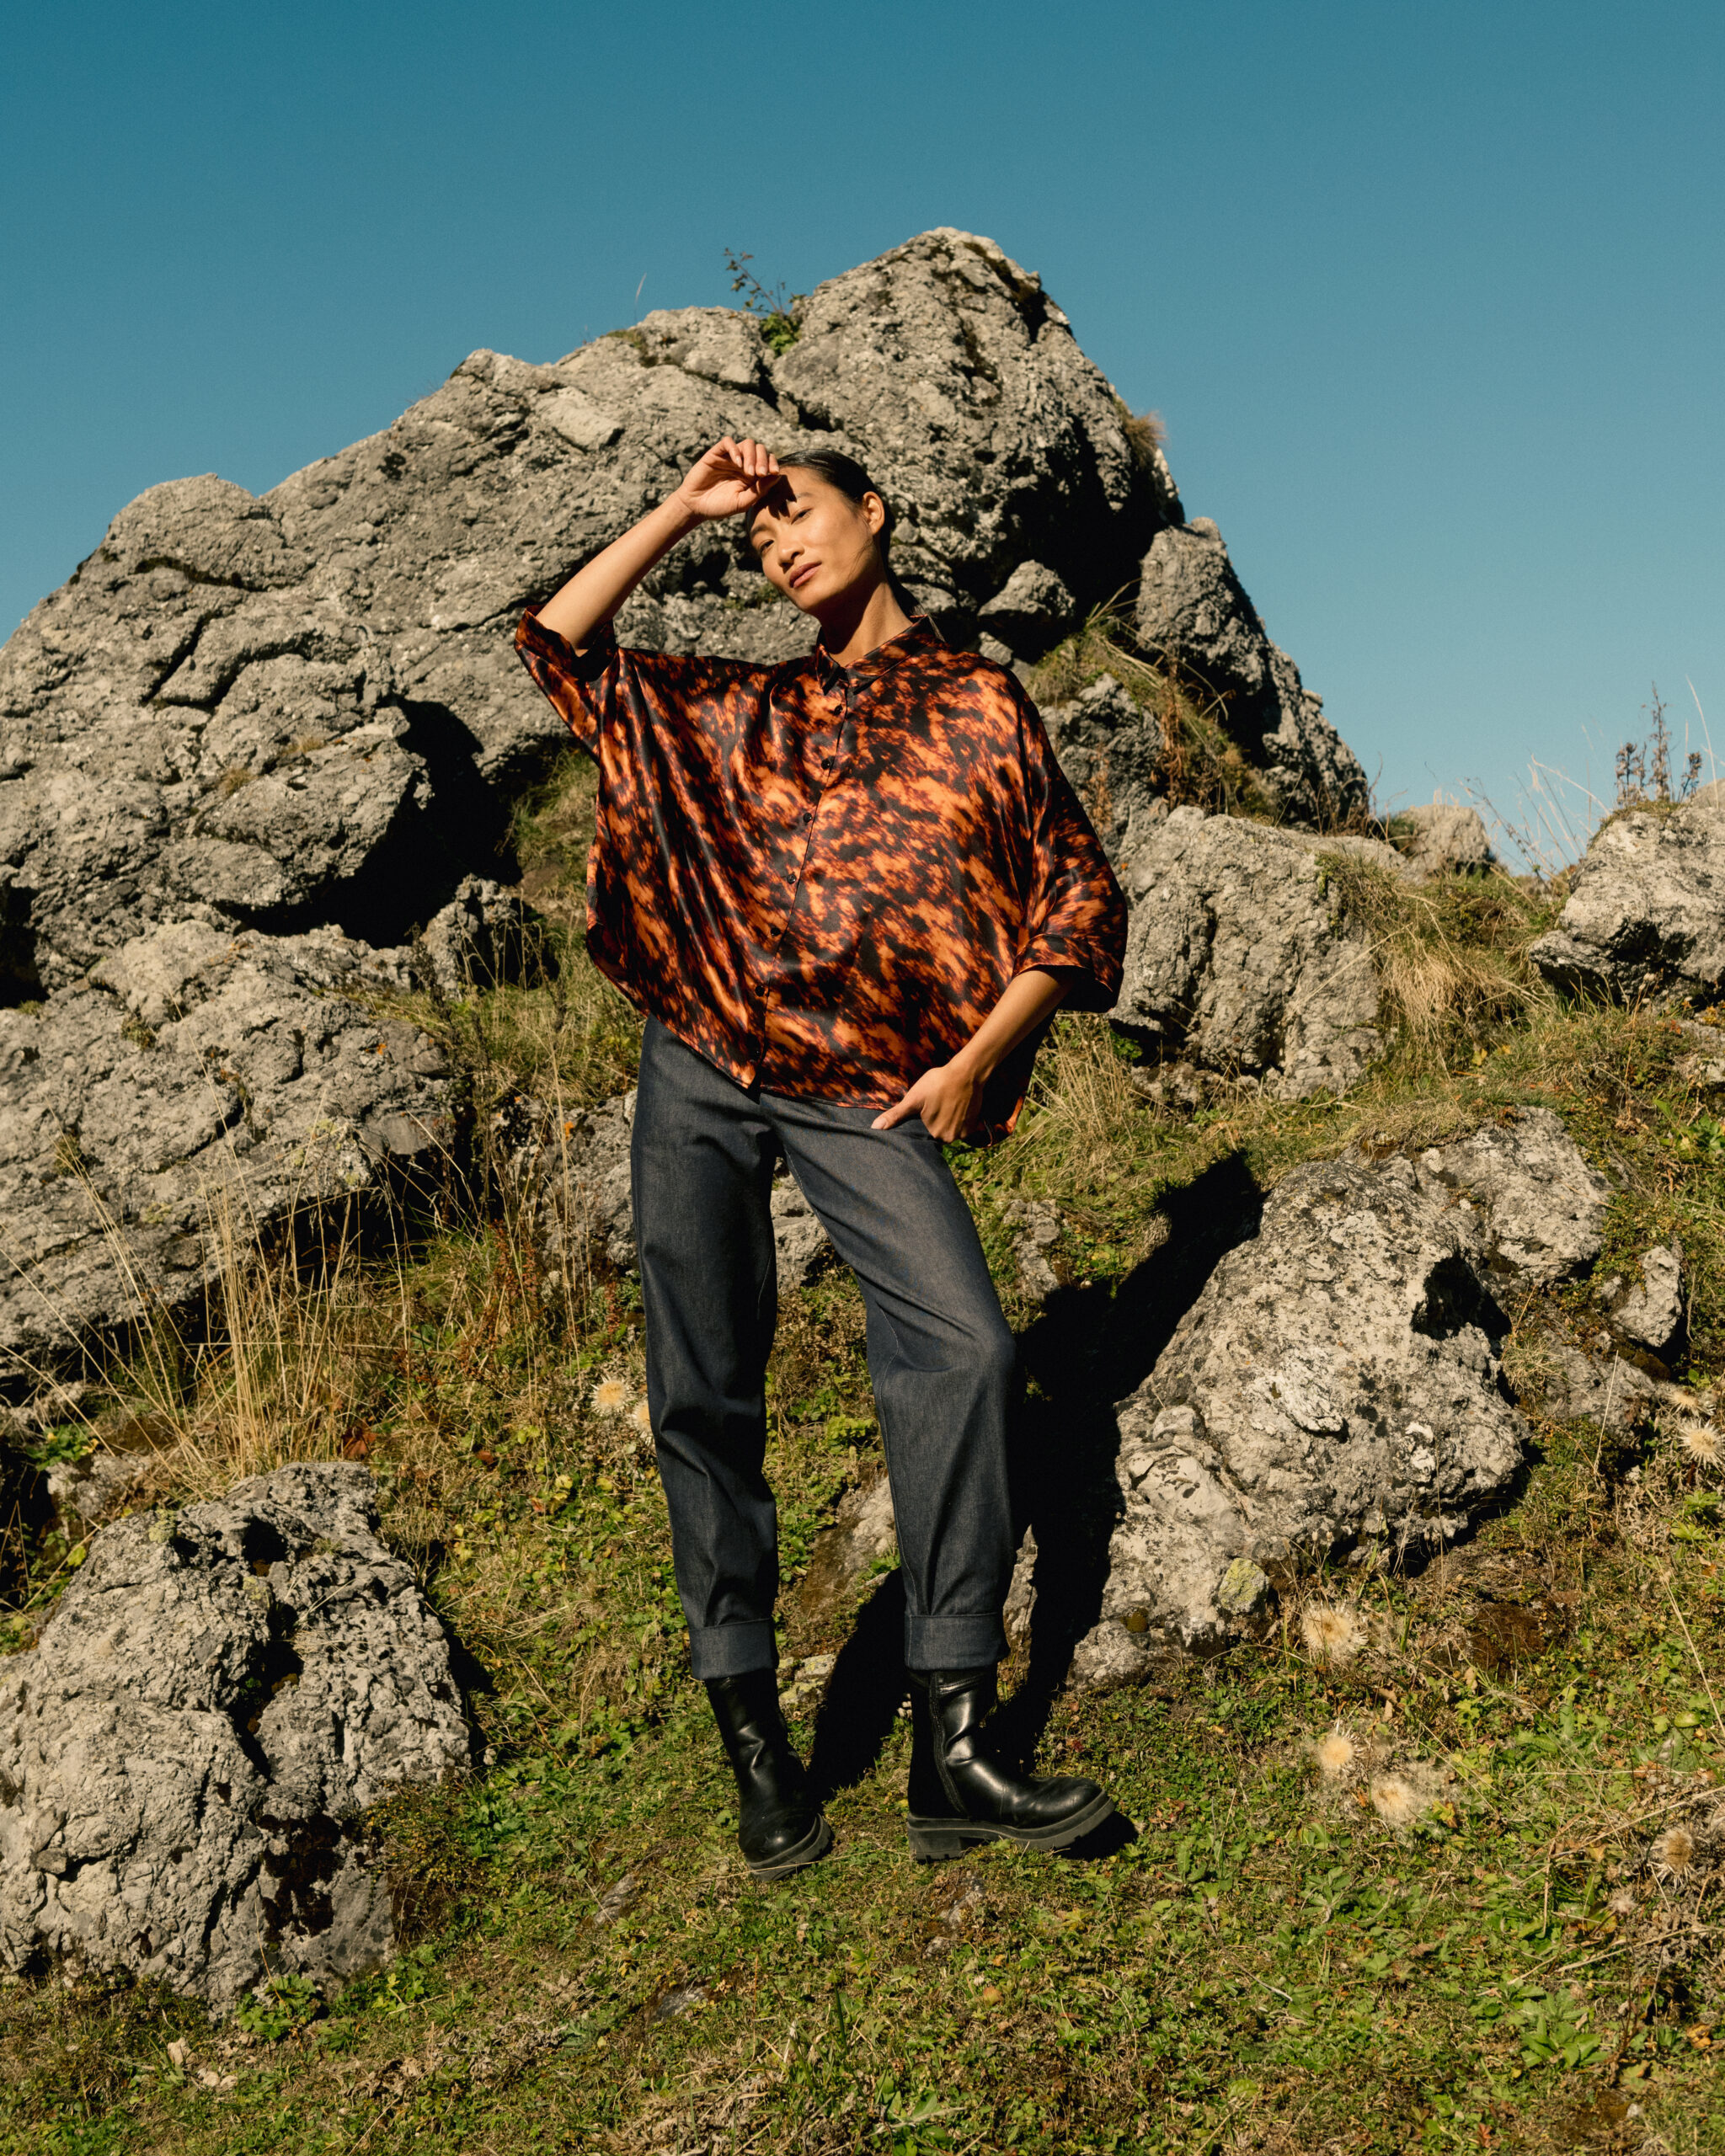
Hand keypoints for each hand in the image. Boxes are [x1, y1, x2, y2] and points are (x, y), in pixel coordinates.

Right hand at [673, 437, 781, 523]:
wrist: (696, 507)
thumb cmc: (719, 507)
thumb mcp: (743, 502)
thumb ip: (760, 490)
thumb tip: (778, 476)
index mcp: (752, 475)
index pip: (768, 461)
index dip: (773, 464)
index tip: (774, 473)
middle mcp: (743, 464)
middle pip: (760, 450)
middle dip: (764, 460)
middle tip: (761, 474)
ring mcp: (730, 458)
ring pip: (748, 444)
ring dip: (751, 455)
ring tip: (748, 472)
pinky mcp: (716, 454)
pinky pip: (728, 442)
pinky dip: (735, 449)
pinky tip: (737, 463)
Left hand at [871, 1058, 985, 1142]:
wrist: (966, 1072)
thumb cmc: (937, 1084)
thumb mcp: (913, 1099)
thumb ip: (895, 1116)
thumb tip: (875, 1128)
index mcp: (935, 1134)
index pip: (924, 1134)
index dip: (923, 1123)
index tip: (926, 1111)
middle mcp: (951, 1138)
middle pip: (938, 1132)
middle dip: (936, 1121)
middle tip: (936, 1104)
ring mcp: (965, 1132)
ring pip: (951, 1128)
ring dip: (948, 1119)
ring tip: (945, 1104)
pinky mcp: (975, 1124)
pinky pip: (963, 1125)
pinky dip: (959, 1118)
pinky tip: (955, 1105)